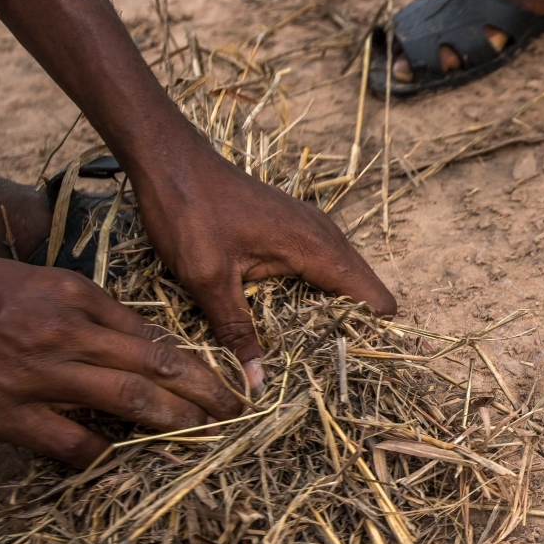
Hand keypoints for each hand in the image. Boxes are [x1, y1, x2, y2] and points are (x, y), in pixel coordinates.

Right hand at [0, 258, 243, 467]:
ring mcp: (38, 375)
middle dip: (204, 389)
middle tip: (237, 409)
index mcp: (71, 293)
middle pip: (155, 363)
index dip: (190, 357)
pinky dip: (102, 455)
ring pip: (130, 400)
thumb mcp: (24, 280)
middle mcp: (64, 331)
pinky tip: (118, 460)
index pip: (148, 331)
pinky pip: (72, 442)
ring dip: (176, 420)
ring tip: (205, 434)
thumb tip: (125, 335)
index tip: (218, 374)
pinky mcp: (7, 415)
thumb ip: (77, 305)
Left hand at [131, 145, 395, 395]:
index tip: (348, 366)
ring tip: (314, 350)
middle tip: (327, 368)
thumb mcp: (208, 279)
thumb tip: (257, 383)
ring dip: (337, 311)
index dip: (369, 334)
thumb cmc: (188, 212)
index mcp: (316, 248)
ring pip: (348, 278)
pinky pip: (327, 265)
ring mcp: (314, 227)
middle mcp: (325, 235)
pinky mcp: (298, 226)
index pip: (373, 297)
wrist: (170, 160)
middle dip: (353, 328)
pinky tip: (294, 317)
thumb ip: (236, 330)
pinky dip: (322, 292)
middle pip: (365, 290)